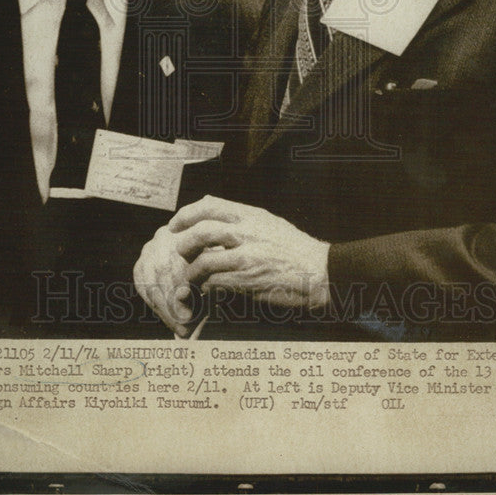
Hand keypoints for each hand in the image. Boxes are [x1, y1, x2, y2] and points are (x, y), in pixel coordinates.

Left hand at [134, 195, 330, 335]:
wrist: (320, 272)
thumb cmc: (294, 248)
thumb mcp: (268, 222)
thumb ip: (242, 216)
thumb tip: (211, 207)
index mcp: (251, 215)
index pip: (209, 205)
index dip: (186, 214)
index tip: (175, 224)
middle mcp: (247, 232)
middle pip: (201, 230)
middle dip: (183, 242)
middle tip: (178, 251)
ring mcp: (247, 256)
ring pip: (204, 259)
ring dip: (192, 270)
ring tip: (190, 276)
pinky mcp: (249, 280)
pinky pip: (215, 282)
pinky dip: (206, 286)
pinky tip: (207, 289)